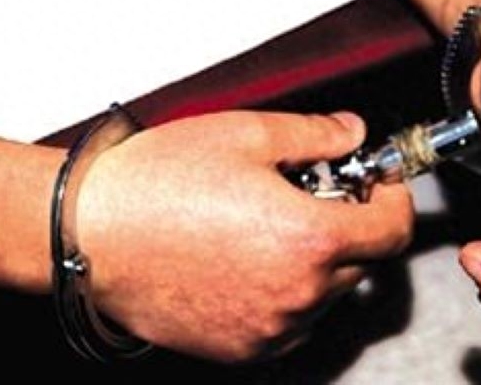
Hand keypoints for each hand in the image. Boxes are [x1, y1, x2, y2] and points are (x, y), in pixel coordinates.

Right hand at [75, 111, 412, 361]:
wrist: (86, 234)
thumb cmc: (156, 183)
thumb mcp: (246, 134)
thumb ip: (316, 135)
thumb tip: (352, 132)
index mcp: (309, 239)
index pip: (393, 229)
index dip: (394, 199)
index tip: (378, 185)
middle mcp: (298, 294)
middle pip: (364, 261)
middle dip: (350, 224)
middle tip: (311, 193)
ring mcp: (270, 328)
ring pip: (327, 293)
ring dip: (317, 259)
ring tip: (266, 225)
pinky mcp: (241, 348)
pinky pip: (291, 320)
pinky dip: (286, 291)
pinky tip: (246, 258)